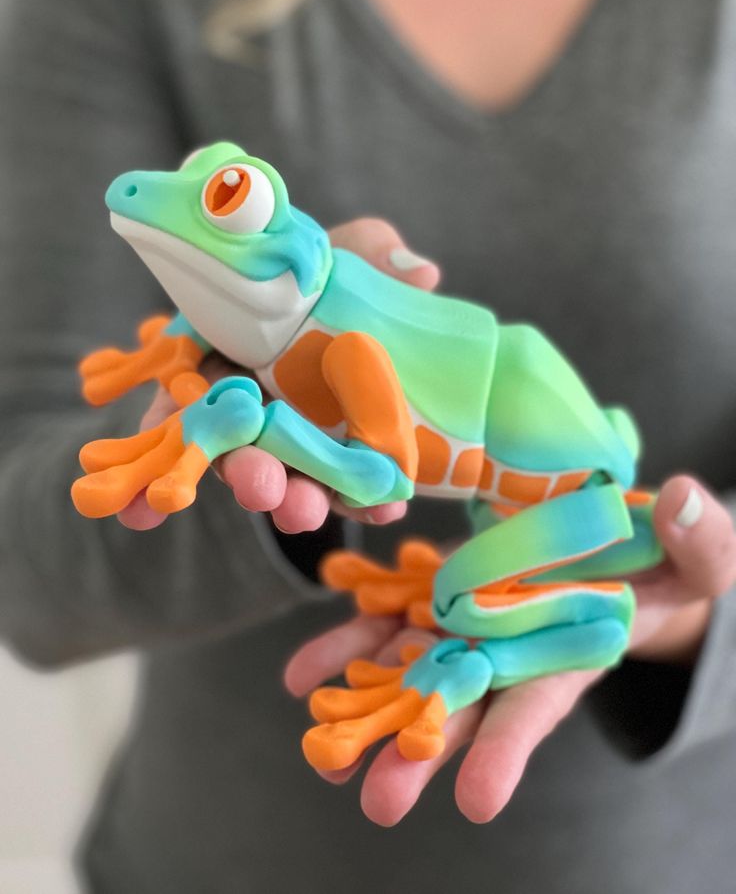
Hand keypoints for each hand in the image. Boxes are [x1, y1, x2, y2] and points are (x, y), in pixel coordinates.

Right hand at [119, 219, 439, 532]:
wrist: (406, 319)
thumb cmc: (354, 277)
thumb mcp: (355, 252)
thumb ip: (372, 251)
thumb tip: (421, 274)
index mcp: (238, 351)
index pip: (188, 390)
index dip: (169, 421)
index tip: (162, 439)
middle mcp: (262, 404)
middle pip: (239, 445)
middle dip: (244, 471)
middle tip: (258, 485)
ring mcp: (305, 440)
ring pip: (290, 477)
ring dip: (293, 500)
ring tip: (303, 511)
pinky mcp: (351, 464)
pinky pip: (354, 490)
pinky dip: (368, 503)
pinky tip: (384, 510)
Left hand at [284, 475, 735, 824]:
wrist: (613, 542)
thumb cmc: (668, 560)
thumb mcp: (701, 556)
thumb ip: (700, 544)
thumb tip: (681, 500)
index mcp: (573, 653)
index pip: (540, 706)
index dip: (511, 750)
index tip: (477, 801)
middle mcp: (512, 649)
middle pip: (463, 704)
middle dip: (420, 750)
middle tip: (376, 799)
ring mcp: (470, 622)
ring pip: (413, 666)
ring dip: (366, 703)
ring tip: (317, 742)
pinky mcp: (442, 592)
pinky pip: (391, 617)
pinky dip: (351, 642)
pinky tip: (304, 672)